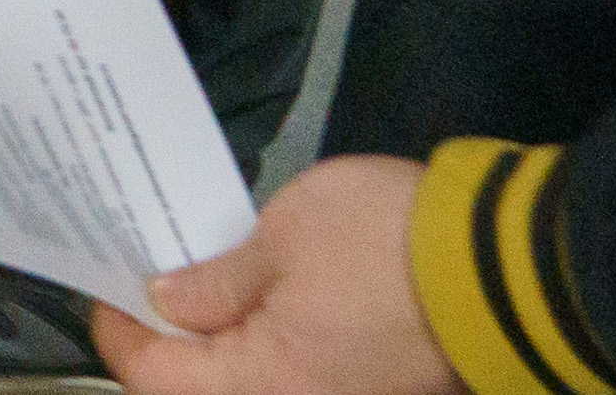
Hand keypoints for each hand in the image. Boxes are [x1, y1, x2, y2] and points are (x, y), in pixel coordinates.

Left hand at [95, 157, 455, 392]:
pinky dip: (261, 337)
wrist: (507, 269)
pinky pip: (293, 371)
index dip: (120, 331)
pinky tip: (252, 290)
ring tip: (196, 274)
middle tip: (147, 274)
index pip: (156, 379)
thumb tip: (167, 302)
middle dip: (166, 338)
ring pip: (249, 381)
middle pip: (201, 388)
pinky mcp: (372, 384)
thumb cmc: (385, 244)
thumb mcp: (285, 237)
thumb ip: (217, 279)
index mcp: (265, 385)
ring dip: (216, 338)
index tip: (108, 283)